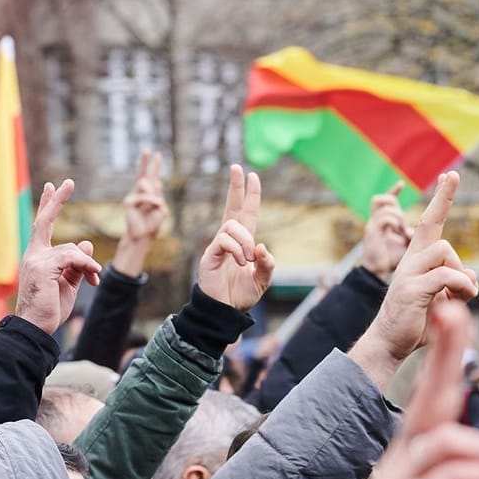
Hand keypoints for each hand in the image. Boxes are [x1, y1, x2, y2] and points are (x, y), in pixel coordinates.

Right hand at [15, 179, 101, 335]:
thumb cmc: (49, 309)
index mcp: (37, 257)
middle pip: (45, 221)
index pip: (43, 225)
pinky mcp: (42, 268)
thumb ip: (76, 264)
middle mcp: (33, 255)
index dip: (48, 205)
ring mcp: (35, 260)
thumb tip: (86, 245)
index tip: (51, 186)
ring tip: (93, 280)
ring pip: (71, 249)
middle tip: (68, 182)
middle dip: (57, 200)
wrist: (36, 328)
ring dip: (87, 265)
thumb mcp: (68, 283)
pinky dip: (86, 266)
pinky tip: (93, 276)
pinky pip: (72, 258)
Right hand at [113, 151, 168, 276]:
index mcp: (150, 193)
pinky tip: (152, 206)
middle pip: (143, 173)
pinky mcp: (129, 201)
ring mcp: (134, 195)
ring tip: (155, 205)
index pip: (153, 177)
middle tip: (147, 149)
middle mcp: (141, 192)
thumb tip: (149, 189)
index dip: (155, 166)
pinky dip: (150, 201)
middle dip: (146, 161)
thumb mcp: (162, 210)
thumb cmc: (153, 224)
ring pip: (146, 184)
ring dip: (153, 195)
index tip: (157, 155)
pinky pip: (143, 197)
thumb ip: (158, 198)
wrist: (143, 236)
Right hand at [197, 166, 275, 311]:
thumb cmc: (242, 295)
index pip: (247, 213)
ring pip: (233, 226)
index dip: (250, 195)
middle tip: (237, 167)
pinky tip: (240, 262)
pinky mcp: (210, 254)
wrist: (226, 310)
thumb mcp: (263, 279)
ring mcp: (218, 245)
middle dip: (236, 186)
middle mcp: (230, 239)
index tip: (252, 175)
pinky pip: (224, 240)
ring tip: (247, 260)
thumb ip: (267, 264)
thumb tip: (261, 247)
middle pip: (232, 207)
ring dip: (245, 240)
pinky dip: (236, 249)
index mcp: (244, 242)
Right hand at [349, 172, 478, 387]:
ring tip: (458, 298)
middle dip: (448, 222)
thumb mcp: (444, 300)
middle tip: (455, 208)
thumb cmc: (416, 322)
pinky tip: (461, 298)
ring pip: (445, 253)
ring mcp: (407, 273)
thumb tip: (470, 276)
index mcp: (415, 261)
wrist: (389, 344)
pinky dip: (462, 287)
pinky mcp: (411, 288)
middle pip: (436, 233)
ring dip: (460, 277)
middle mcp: (408, 261)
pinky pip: (447, 276)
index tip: (450, 175)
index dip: (441, 199)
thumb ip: (456, 284)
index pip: (429, 223)